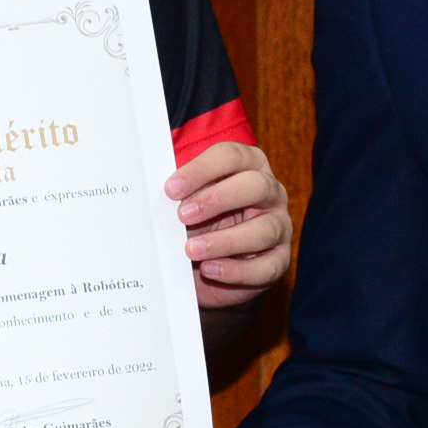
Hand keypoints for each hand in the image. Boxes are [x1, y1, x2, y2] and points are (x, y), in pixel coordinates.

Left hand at [169, 141, 289, 308]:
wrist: (207, 266)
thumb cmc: (198, 222)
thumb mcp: (186, 203)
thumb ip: (178, 193)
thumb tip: (147, 189)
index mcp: (248, 166)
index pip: (231, 156)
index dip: (201, 169)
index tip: (171, 188)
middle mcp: (270, 192)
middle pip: (255, 186)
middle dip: (217, 199)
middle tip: (182, 215)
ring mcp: (279, 226)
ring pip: (263, 230)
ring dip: (224, 240)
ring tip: (191, 250)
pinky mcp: (279, 260)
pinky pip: (266, 267)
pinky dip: (236, 271)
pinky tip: (209, 270)